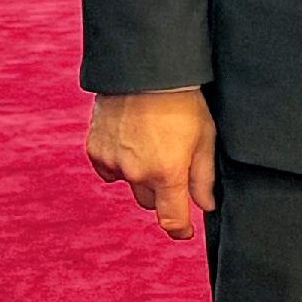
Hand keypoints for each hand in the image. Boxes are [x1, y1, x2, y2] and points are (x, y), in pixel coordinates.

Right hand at [89, 87, 217, 241]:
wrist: (144, 70)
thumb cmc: (182, 101)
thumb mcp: (204, 137)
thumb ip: (203, 177)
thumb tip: (206, 205)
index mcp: (167, 173)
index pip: (171, 220)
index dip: (180, 230)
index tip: (185, 231)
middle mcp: (137, 173)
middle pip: (150, 202)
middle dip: (161, 192)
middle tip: (171, 164)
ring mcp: (113, 162)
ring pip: (128, 184)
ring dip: (139, 175)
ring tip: (150, 145)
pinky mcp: (95, 149)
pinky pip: (108, 169)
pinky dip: (118, 162)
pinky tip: (130, 141)